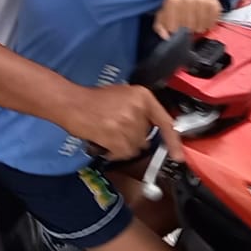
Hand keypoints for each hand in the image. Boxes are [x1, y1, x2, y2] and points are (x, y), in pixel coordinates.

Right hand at [56, 84, 183, 162]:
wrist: (71, 103)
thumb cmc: (92, 99)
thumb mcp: (123, 95)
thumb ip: (140, 110)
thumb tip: (149, 128)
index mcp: (143, 96)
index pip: (165, 122)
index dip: (173, 141)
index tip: (179, 156)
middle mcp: (139, 110)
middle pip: (146, 138)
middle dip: (133, 138)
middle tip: (117, 128)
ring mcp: (128, 125)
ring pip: (135, 148)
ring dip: (122, 145)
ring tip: (108, 133)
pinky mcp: (117, 139)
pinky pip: (123, 154)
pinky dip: (114, 152)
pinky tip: (104, 141)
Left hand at [153, 0, 223, 38]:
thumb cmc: (178, 3)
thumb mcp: (164, 12)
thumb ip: (160, 26)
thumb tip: (165, 36)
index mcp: (173, 1)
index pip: (173, 28)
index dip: (174, 31)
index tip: (175, 28)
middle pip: (188, 28)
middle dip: (186, 30)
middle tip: (186, 25)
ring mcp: (202, 1)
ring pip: (200, 28)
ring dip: (197, 28)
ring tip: (195, 22)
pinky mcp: (213, 4)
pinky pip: (211, 24)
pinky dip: (208, 25)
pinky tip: (203, 20)